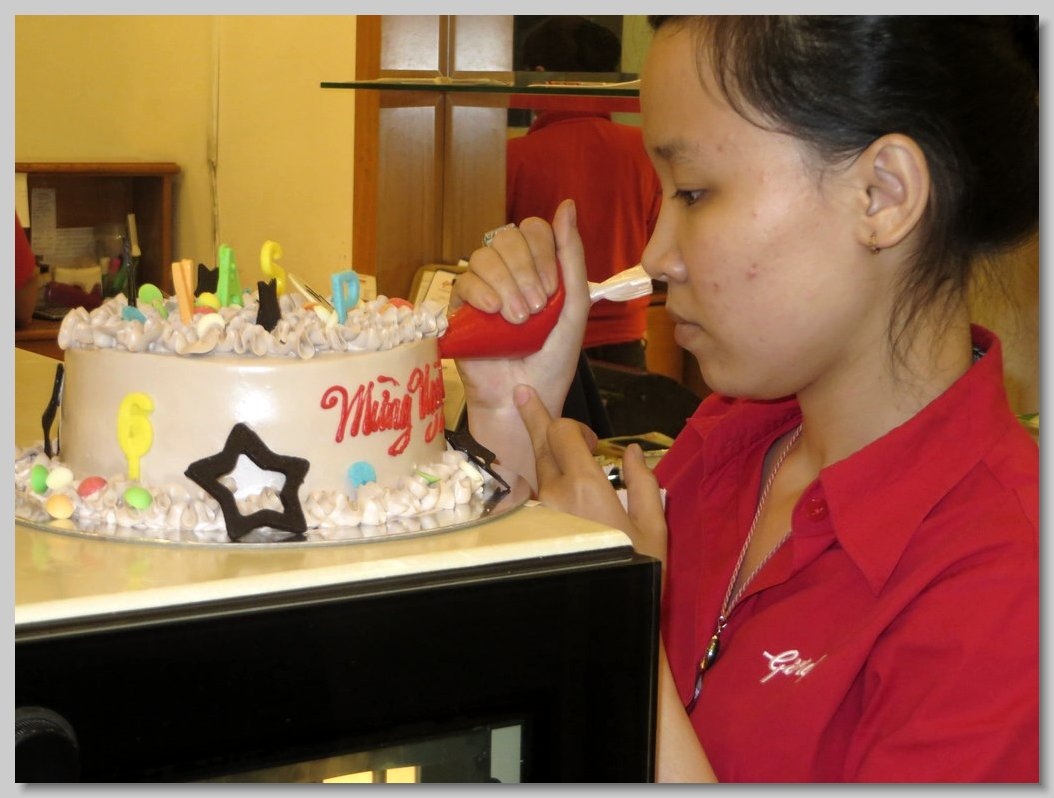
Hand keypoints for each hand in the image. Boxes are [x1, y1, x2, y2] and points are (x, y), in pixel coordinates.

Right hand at [450, 199, 589, 421]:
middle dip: (526, 270)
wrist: (524, 398)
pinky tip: (494, 313)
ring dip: (506, 285)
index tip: (551, 291)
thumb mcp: (574, 308)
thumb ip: (572, 257)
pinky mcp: (460, 308)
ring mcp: (483, 288)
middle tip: (536, 309)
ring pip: (485, 256)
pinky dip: (482, 293)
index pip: (534, 230)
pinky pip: (464, 281)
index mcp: (538, 268)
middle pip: (507, 236)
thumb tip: (567, 205)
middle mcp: (510, 273)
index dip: (542, 252)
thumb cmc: (552, 360)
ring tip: (518, 320)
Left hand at [514, 382, 668, 568]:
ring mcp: (538, 515)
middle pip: (540, 445)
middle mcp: (554, 495)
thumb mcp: (653, 526)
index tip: (590, 438)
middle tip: (522, 393)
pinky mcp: (532, 532)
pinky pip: (535, 500)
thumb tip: (631, 451)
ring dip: (544, 458)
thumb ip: (643, 482)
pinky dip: (542, 487)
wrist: (605, 620)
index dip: (572, 425)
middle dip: (535, 417)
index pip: (562, 432)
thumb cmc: (637, 573)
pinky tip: (547, 487)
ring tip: (538, 433)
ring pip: (536, 473)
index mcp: (585, 486)